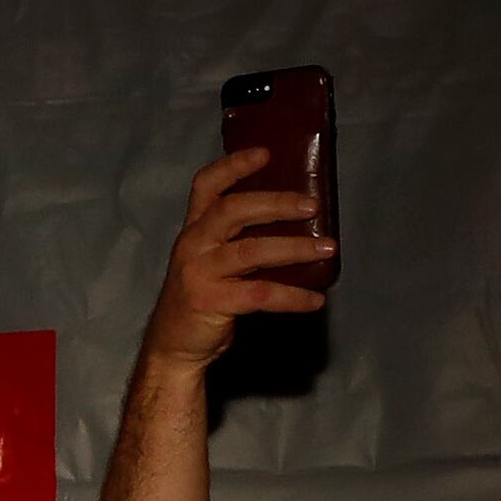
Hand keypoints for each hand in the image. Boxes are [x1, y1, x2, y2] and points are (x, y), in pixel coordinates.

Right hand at [139, 147, 335, 372]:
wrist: (172, 347)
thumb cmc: (200, 299)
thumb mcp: (209, 260)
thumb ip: (237, 239)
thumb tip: (296, 223)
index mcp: (194, 230)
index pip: (206, 186)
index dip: (234, 166)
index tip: (267, 153)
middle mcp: (192, 245)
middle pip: (233, 209)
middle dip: (277, 203)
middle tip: (313, 207)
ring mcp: (198, 273)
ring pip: (251, 250)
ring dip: (295, 248)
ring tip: (328, 249)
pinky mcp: (209, 301)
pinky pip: (260, 293)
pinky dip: (292, 296)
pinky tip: (314, 300)